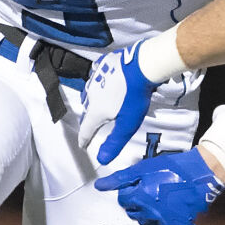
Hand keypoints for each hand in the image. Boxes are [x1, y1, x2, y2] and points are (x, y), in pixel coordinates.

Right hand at [79, 42, 161, 163]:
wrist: (141, 66)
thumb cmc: (135, 97)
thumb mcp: (127, 125)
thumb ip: (114, 143)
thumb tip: (102, 159)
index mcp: (95, 111)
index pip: (85, 130)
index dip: (84, 140)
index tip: (83, 145)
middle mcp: (90, 95)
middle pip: (86, 111)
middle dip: (87, 121)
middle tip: (91, 127)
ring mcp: (95, 78)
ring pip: (89, 93)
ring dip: (91, 102)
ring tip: (96, 106)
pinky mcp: (102, 65)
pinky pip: (95, 76)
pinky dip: (97, 82)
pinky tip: (102, 82)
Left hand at [93, 147, 224, 224]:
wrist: (201, 175)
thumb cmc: (173, 168)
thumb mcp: (144, 168)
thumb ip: (120, 179)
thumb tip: (99, 186)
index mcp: (139, 198)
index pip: (123, 200)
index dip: (131, 190)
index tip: (141, 184)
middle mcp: (150, 213)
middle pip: (133, 213)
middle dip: (138, 203)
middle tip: (151, 191)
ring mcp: (164, 222)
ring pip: (146, 223)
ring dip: (148, 214)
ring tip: (159, 201)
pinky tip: (164, 214)